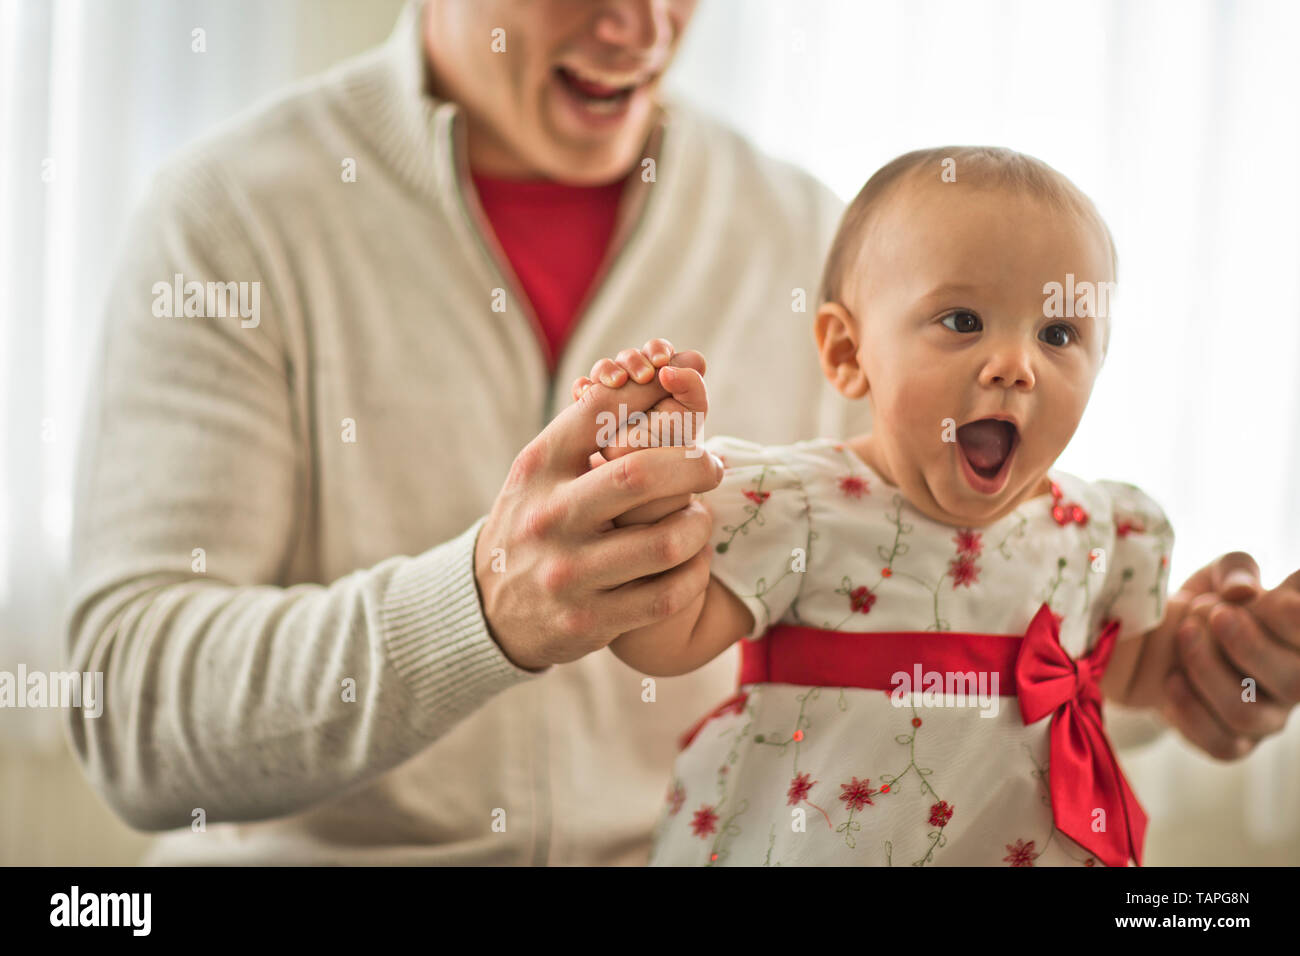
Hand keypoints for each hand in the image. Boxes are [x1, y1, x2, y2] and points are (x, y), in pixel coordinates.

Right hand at [474, 345, 724, 671]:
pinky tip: (692, 559)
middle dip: (694, 464)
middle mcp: (550, 517)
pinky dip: (694, 572)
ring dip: (698, 524)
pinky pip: (668, 595)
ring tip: (698, 517)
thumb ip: (598, 423)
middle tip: (712, 466)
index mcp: (539, 467)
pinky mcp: (591, 622)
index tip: (691, 381)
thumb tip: (680, 364)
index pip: (603, 409)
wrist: (487, 608)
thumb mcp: (546, 468)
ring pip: (665, 542)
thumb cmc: (537, 518)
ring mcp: (569, 574)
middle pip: (640, 475)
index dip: (656, 389)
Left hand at [1161, 553, 1299, 758]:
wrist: (1163, 646)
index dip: (1291, 620)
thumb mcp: (1221, 575)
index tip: (1255, 599)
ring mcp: (1267, 718)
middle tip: (1214, 615)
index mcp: (1299, 642)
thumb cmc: (1209, 605)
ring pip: (1247, 712)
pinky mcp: (1234, 742)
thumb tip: (1241, 591)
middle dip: (1248, 646)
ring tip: (1185, 634)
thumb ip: (1235, 570)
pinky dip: (1190, 711)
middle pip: (1293, 683)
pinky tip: (1172, 679)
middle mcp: (1294, 683)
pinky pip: (1221, 745)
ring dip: (1208, 671)